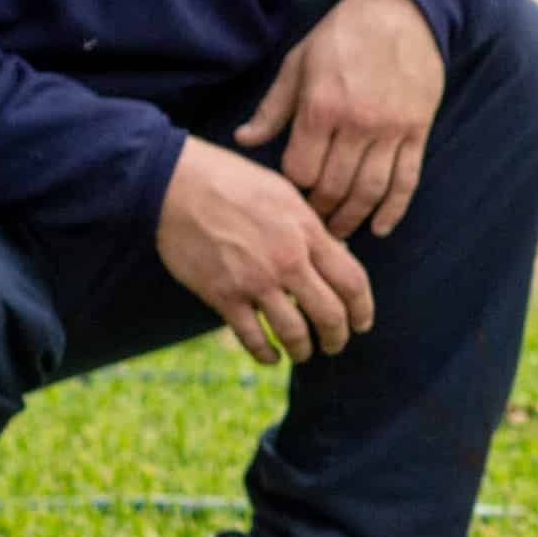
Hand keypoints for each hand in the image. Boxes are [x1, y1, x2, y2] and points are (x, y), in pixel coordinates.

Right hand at [155, 138, 374, 364]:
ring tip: (304, 354)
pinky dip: (266, 354)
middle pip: (330, 314)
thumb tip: (339, 254)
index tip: (362, 322)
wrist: (174, 182)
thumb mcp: (283, 193)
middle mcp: (287, 260)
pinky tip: (272, 356)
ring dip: (304, 350)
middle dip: (338, 337)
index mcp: (307, 232)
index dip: (363, 309)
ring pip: (295, 333)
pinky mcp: (223, 295)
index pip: (352, 281)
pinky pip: (253, 338)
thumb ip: (312, 227)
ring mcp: (255, 281)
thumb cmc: (230, 180)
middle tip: (336, 344)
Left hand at [236, 0, 444, 240]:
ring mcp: (390, 129)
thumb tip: (244, 139)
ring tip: (341, 230)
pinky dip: (393, 209)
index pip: (301, 169)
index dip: (294, 186)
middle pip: (334, 186)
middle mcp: (356, 123)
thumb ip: (273, 107)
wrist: (400, 12)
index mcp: (320, 106)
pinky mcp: (416, 132)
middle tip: (312, 223)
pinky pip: (406, 181)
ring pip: (369, 190)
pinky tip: (380, 227)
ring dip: (353, 217)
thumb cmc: (342, 36)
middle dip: (320, 209)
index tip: (291, 191)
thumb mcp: (298, 64)